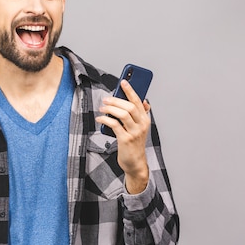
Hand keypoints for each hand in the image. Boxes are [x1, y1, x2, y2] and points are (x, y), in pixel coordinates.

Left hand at [95, 79, 150, 193]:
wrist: (135, 163)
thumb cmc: (134, 144)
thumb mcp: (139, 128)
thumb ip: (138, 115)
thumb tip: (141, 101)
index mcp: (145, 120)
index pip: (138, 101)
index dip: (130, 90)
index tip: (124, 82)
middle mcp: (142, 125)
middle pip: (129, 106)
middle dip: (116, 100)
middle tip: (106, 99)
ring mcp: (134, 132)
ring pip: (122, 114)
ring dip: (110, 109)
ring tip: (102, 108)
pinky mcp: (125, 139)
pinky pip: (114, 125)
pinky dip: (105, 119)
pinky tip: (100, 118)